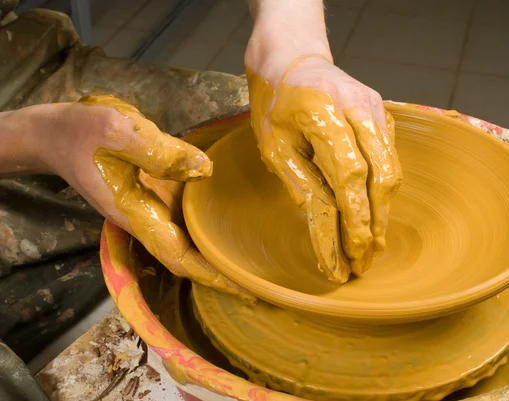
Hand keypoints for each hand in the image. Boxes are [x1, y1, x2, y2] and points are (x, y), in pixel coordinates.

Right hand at [31, 95, 253, 301]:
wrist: (55, 133)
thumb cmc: (81, 133)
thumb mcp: (117, 131)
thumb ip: (160, 151)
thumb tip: (205, 169)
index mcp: (136, 214)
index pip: (178, 256)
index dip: (210, 274)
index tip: (242, 288)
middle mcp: (145, 218)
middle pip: (187, 255)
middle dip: (220, 271)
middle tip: (260, 278)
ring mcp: (149, 206)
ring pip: (187, 237)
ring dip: (215, 250)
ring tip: (254, 255)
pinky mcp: (152, 192)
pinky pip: (183, 215)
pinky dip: (205, 224)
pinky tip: (229, 220)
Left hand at [246, 52, 402, 281]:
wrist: (292, 57)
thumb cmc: (275, 103)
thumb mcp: (273, 145)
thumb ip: (300, 182)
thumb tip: (324, 225)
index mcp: (322, 113)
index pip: (350, 174)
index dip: (357, 216)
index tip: (356, 250)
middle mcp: (357, 107)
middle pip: (381, 174)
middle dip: (377, 222)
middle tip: (368, 258)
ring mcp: (375, 107)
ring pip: (392, 167)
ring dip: (385, 210)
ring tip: (374, 243)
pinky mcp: (382, 111)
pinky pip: (390, 156)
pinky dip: (384, 189)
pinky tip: (376, 213)